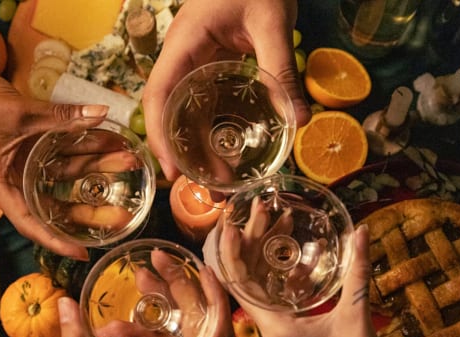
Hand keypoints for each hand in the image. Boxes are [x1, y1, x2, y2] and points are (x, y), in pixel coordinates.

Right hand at [0, 69, 109, 258]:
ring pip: (66, 174)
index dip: (57, 241)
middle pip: (57, 203)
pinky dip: (83, 148)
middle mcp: (15, 180)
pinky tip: (109, 142)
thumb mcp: (22, 113)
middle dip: (91, 208)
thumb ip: (63, 116)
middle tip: (124, 213)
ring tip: (128, 161)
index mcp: (2, 186)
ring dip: (96, 167)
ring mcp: (24, 163)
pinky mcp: (31, 146)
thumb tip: (102, 113)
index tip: (83, 254)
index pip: (33, 224)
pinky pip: (62, 152)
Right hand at [59, 266, 232, 336]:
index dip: (216, 296)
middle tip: (154, 262)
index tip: (202, 268)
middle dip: (179, 289)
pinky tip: (116, 330)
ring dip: (159, 310)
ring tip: (136, 284)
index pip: (218, 331)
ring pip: (180, 335)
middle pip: (198, 323)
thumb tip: (65, 304)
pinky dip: (147, 335)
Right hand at [142, 0, 311, 180]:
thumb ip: (282, 69)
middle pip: (170, 114)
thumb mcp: (272, 22)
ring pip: (186, 114)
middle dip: (185, 156)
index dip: (161, 136)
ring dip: (199, 150)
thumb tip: (301, 120)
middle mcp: (182, 59)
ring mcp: (195, 64)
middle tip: (210, 191)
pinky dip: (213, 133)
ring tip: (222, 184)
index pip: (158, 95)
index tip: (174, 171)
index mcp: (184, 45)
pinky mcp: (211, 67)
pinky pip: (205, 106)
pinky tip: (228, 155)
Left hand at [228, 225, 400, 336]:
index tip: (230, 223)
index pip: (238, 283)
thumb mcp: (355, 315)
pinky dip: (287, 273)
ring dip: (269, 254)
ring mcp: (280, 328)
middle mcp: (269, 325)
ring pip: (264, 284)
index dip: (231, 252)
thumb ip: (357, 272)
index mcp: (272, 324)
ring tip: (278, 220)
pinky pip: (281, 295)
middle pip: (248, 277)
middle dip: (253, 241)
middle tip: (261, 209)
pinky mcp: (293, 330)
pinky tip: (303, 254)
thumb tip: (361, 231)